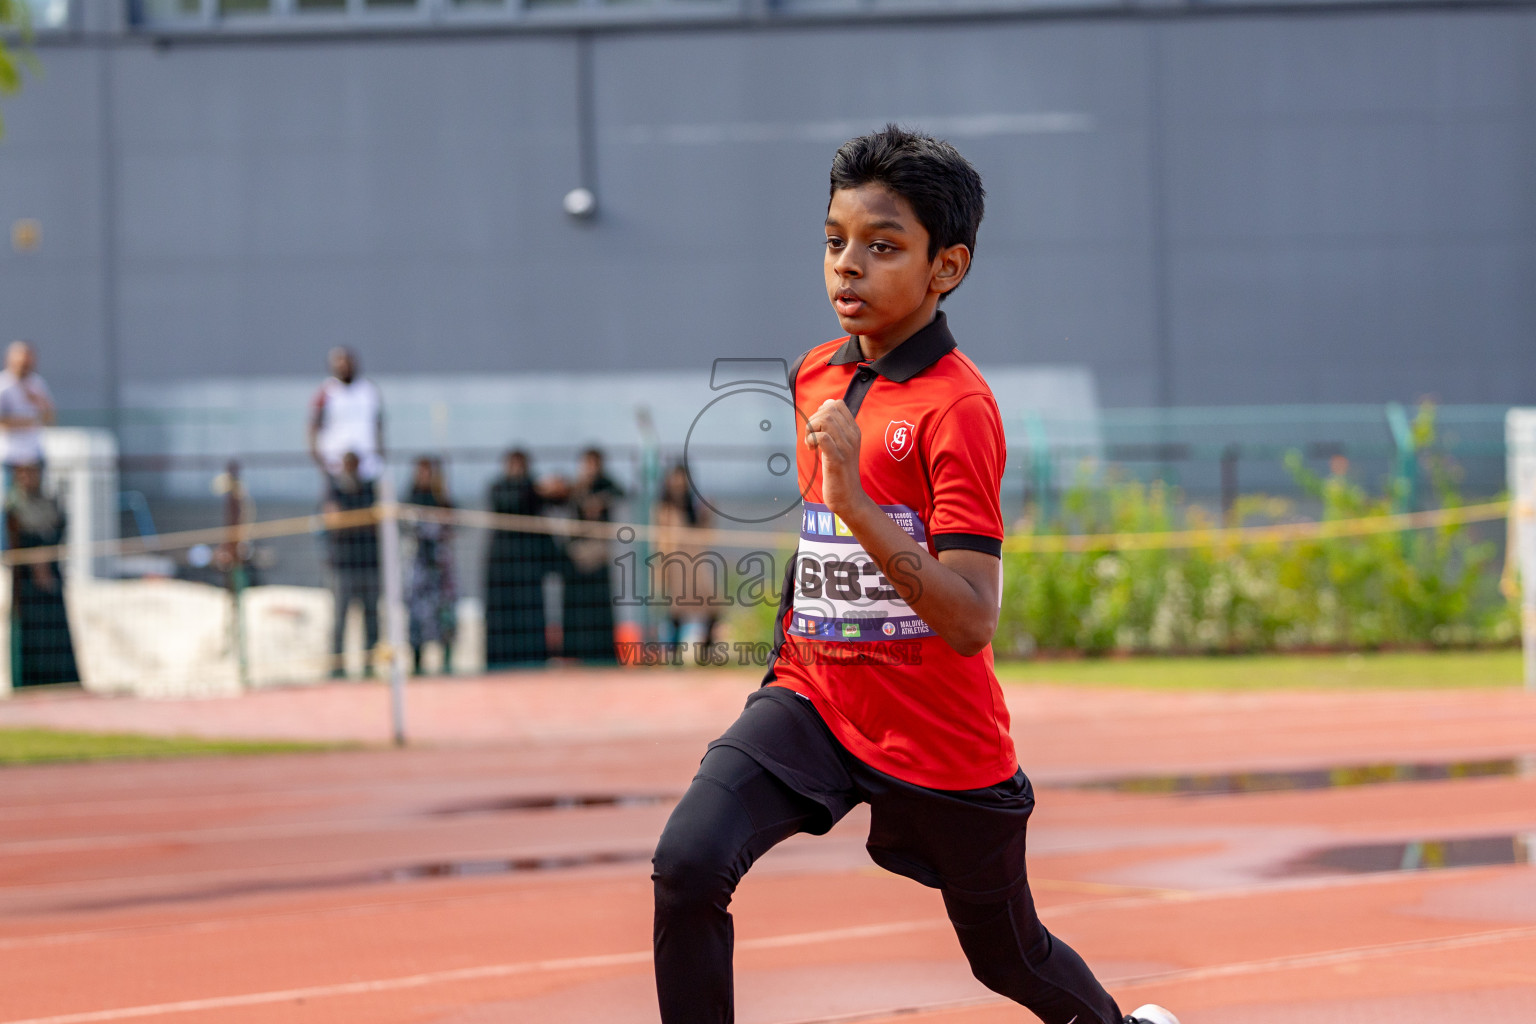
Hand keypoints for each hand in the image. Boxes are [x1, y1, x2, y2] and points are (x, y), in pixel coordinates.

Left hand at [805, 399, 865, 516]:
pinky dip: (811, 440)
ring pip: (825, 420)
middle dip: (813, 420)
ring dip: (811, 430)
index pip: (837, 404)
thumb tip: (825, 405)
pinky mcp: (837, 459)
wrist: (849, 498)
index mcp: (854, 431)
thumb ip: (834, 428)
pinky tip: (812, 450)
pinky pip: (822, 438)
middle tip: (812, 437)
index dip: (821, 411)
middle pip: (829, 409)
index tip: (818, 428)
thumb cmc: (841, 472)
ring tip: (811, 444)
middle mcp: (852, 436)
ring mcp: (846, 447)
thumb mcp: (841, 446)